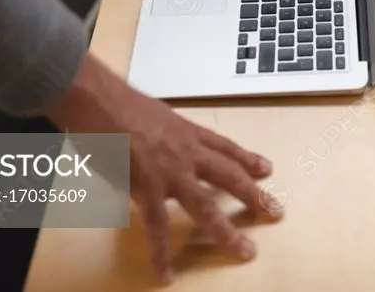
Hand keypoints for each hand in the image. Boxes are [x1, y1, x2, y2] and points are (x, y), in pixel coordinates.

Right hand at [46, 53, 281, 283]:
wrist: (98, 101)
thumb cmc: (117, 102)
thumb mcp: (152, 114)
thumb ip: (162, 133)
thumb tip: (159, 144)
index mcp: (186, 131)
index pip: (225, 147)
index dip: (247, 159)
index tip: (266, 169)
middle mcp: (186, 152)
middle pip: (229, 176)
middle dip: (254, 195)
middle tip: (275, 210)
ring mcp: (170, 172)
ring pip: (206, 206)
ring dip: (226, 231)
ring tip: (245, 250)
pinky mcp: (147, 189)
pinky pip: (157, 228)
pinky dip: (161, 253)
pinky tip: (166, 273)